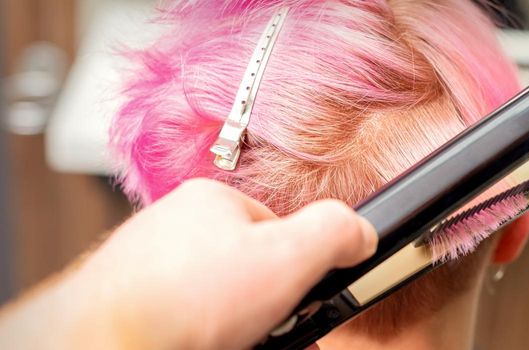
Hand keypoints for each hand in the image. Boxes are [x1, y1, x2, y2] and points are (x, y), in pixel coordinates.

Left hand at [0, 179, 376, 348]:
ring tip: (235, 338)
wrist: (109, 343)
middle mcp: (175, 226)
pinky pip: (186, 315)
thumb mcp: (288, 257)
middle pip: (247, 267)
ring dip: (236, 322)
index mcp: (211, 202)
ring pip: (215, 297)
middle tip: (266, 330)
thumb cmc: (185, 301)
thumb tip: (362, 231)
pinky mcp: (132, 301)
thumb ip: (334, 232)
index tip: (297, 300)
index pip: (278, 229)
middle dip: (266, 304)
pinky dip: (203, 331)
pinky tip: (205, 340)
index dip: (297, 271)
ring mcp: (150, 264)